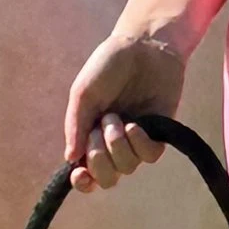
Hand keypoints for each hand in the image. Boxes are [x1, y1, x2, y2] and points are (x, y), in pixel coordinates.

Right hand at [63, 29, 186, 191]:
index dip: (82, 181)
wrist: (145, 46)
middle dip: (99, 159)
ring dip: (118, 145)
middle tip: (100, 130)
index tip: (80, 174)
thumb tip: (70, 159)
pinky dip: (140, 144)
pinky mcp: (159, 134)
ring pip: (127, 168)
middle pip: (106, 178)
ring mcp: (136, 140)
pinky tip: (136, 125)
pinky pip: (149, 157)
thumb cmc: (110, 65)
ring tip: (118, 117)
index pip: (85, 172)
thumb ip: (76, 125)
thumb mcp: (84, 92)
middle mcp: (112, 142)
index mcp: (89, 134)